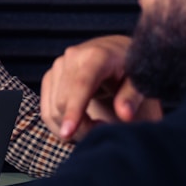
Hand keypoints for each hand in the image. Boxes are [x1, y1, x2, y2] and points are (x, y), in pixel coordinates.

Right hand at [40, 35, 161, 142]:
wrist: (116, 52)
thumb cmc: (130, 69)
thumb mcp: (138, 81)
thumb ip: (132, 97)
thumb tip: (125, 115)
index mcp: (96, 56)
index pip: (81, 85)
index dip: (74, 110)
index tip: (68, 133)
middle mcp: (72, 57)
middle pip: (64, 103)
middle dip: (81, 126)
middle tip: (104, 129)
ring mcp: (58, 66)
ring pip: (53, 109)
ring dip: (71, 127)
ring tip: (95, 125)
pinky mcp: (50, 76)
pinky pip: (46, 109)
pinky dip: (60, 123)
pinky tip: (80, 123)